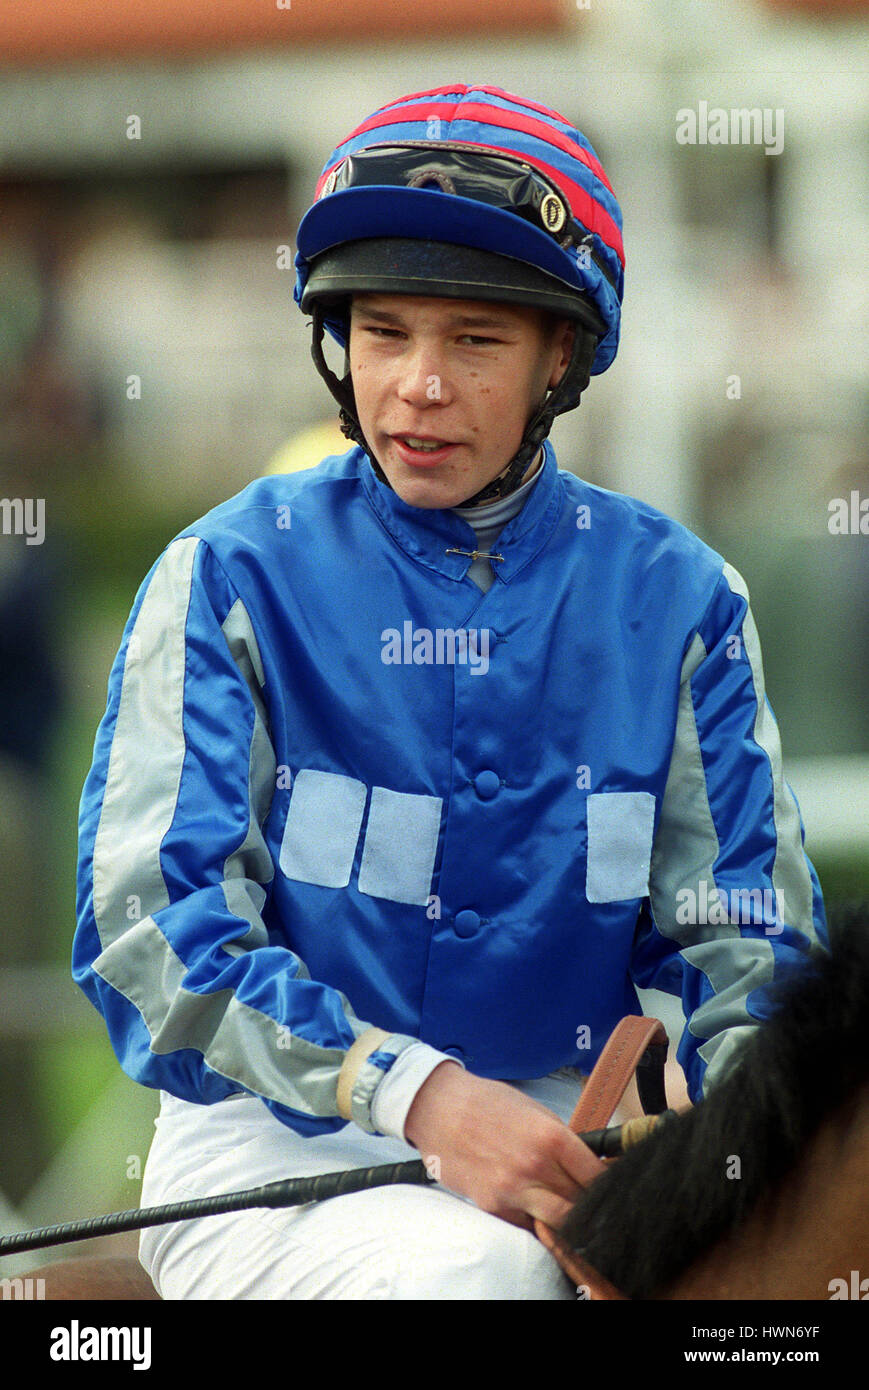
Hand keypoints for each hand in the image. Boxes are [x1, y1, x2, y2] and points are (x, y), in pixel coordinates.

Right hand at [404, 1061, 604, 1230]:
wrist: (439, 1107)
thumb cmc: (486, 1103)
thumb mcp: (533, 1110)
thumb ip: (561, 1138)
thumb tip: (585, 1163)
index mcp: (551, 1137)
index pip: (596, 1176)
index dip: (605, 1184)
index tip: (608, 1187)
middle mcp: (535, 1166)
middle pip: (581, 1203)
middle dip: (588, 1203)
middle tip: (587, 1199)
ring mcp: (513, 1189)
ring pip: (559, 1222)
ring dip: (566, 1218)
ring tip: (563, 1206)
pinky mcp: (492, 1205)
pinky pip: (526, 1224)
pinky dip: (535, 1220)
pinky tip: (533, 1205)